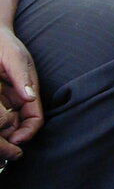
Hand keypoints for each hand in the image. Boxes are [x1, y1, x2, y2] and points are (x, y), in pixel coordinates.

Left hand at [0, 26, 41, 162]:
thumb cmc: (5, 44)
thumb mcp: (15, 58)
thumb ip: (22, 77)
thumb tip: (30, 96)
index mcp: (29, 90)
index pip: (35, 119)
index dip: (28, 133)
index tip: (14, 141)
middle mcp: (19, 98)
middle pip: (20, 126)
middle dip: (12, 137)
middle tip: (0, 143)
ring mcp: (6, 99)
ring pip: (6, 123)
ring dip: (1, 130)